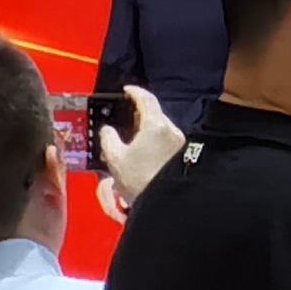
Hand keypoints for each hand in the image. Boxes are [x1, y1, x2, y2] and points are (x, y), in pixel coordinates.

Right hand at [98, 85, 185, 213]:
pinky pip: (165, 138)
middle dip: (138, 113)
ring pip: (160, 126)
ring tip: (128, 138)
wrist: (165, 200)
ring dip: (145, 128)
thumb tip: (107, 129)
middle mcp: (171, 129)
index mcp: (155, 126)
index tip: (126, 89)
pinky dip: (153, 138)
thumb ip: (108, 139)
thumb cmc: (139, 179)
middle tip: (123, 118)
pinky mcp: (182, 152)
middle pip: (154, 113)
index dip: (135, 92)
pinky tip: (141, 150)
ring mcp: (179, 141)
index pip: (147, 99)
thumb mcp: (115, 158)